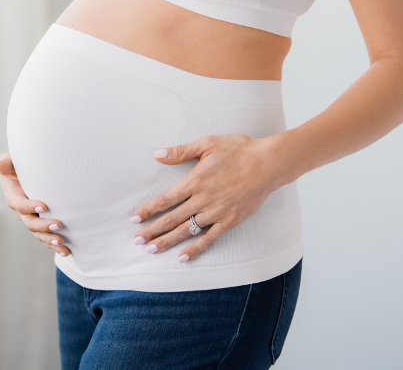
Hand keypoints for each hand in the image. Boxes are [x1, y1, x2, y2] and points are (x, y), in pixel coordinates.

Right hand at [0, 153, 69, 256]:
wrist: (27, 174)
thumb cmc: (20, 165)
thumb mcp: (12, 162)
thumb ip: (7, 163)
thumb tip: (1, 163)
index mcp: (14, 196)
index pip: (19, 204)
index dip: (29, 207)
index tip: (44, 207)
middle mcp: (22, 211)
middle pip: (30, 223)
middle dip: (43, 226)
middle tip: (58, 224)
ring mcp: (31, 219)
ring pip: (38, 234)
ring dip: (50, 239)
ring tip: (63, 242)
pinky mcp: (40, 223)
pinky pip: (46, 237)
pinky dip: (54, 246)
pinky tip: (66, 251)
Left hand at [130, 134, 280, 262]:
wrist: (267, 164)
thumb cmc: (238, 150)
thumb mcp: (208, 144)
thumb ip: (181, 151)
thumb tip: (157, 154)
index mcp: (195, 181)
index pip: (165, 200)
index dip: (149, 210)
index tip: (135, 219)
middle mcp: (202, 200)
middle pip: (172, 219)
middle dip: (152, 231)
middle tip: (137, 241)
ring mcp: (216, 213)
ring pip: (187, 231)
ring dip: (167, 241)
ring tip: (151, 250)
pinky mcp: (229, 221)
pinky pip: (208, 239)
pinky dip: (194, 249)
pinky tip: (182, 258)